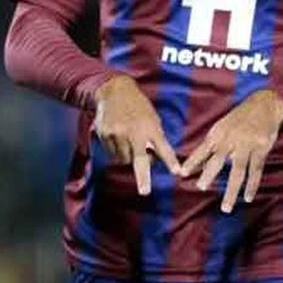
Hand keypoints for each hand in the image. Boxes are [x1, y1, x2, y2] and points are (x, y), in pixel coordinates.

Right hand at [94, 75, 181, 195]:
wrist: (115, 91)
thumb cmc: (138, 107)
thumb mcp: (152, 118)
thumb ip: (154, 137)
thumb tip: (152, 159)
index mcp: (150, 127)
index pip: (163, 147)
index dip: (170, 160)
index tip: (177, 172)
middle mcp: (134, 132)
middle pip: (139, 160)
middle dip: (142, 178)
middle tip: (145, 192)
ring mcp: (118, 134)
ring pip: (124, 159)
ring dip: (128, 157)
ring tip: (129, 141)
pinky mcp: (105, 135)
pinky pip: (112, 153)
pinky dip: (117, 150)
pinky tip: (118, 137)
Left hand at [181, 89, 282, 212]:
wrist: (265, 104)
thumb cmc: (241, 117)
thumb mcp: (223, 125)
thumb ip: (213, 145)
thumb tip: (200, 164)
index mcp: (219, 133)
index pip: (202, 150)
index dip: (192, 161)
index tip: (181, 173)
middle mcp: (231, 139)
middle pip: (218, 160)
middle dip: (208, 174)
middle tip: (200, 187)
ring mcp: (246, 145)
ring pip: (237, 171)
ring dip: (231, 191)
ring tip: (225, 207)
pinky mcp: (261, 149)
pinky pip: (255, 171)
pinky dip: (251, 186)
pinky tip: (247, 197)